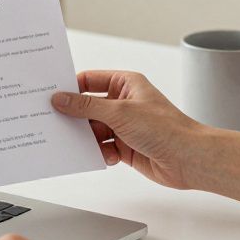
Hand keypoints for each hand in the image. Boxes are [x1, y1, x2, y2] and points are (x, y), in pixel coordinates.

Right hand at [52, 70, 204, 189]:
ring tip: (84, 145)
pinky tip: (109, 157)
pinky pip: (102, 148)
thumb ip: (86, 107)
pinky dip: (101, 154)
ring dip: (88, 139)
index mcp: (126, 84)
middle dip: (75, 118)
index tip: (51, 96)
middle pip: (87, 107)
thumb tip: (61, 99)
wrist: (188, 159)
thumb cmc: (165, 129)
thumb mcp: (119, 113)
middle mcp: (124, 103)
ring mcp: (124, 126)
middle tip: (56, 124)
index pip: (89, 80)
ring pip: (93, 130)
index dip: (70, 87)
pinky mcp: (125, 147)